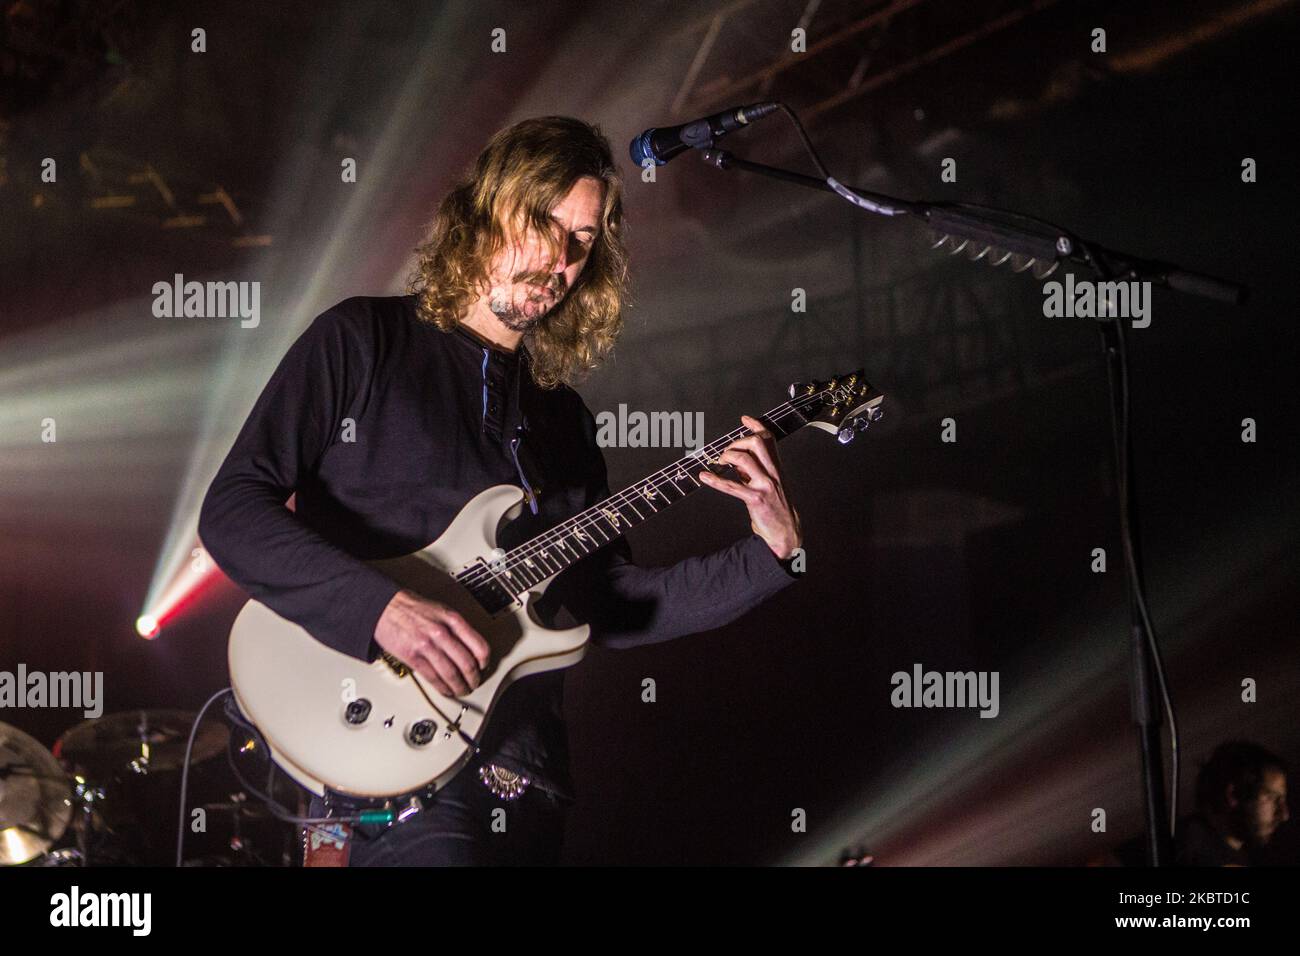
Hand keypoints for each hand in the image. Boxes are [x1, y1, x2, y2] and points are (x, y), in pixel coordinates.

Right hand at [373, 590, 490, 696]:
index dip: (485, 662)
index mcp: (453, 620)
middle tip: (474, 683)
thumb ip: (457, 628)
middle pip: (467, 664)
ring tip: (461, 690)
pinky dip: (442, 688)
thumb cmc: (413, 608)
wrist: (385, 607)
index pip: (479, 646)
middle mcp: (442, 632)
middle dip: (473, 678)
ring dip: (459, 687)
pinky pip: (432, 678)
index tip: (484, 668)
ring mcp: (427, 646)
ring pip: (451, 674)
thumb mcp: (442, 611)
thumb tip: (471, 648)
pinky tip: (446, 690)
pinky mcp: (412, 657)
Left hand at [698, 414, 802, 559]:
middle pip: (757, 443)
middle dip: (738, 443)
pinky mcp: (756, 499)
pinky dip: (716, 481)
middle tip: (727, 453)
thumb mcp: (769, 484)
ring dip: (727, 457)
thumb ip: (754, 471)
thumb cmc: (776, 508)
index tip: (744, 419)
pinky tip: (705, 477)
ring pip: (744, 459)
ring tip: (720, 462)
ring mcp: (765, 485)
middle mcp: (773, 473)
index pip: (769, 440)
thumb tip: (735, 459)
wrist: (786, 532)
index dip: (756, 426)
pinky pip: (733, 487)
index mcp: (777, 468)